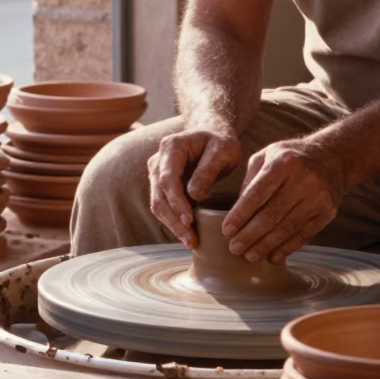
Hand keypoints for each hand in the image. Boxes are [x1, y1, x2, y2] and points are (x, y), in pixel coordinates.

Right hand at [147, 129, 240, 247]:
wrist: (213, 136)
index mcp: (171, 147)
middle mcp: (158, 161)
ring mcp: (157, 174)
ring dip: (173, 226)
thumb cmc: (220, 142)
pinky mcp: (162, 187)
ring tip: (190, 242)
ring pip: (158, 205)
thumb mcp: (222, 151)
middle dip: (174, 220)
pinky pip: (164, 207)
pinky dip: (174, 222)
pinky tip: (188, 235)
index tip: (190, 221)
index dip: (177, 202)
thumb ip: (208, 170)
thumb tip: (195, 195)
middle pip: (159, 196)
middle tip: (191, 240)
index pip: (168, 179)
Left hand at [222, 138, 348, 262]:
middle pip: (272, 215)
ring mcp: (317, 197)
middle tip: (234, 248)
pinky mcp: (327, 212)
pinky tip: (272, 256)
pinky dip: (287, 247)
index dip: (240, 215)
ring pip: (287, 228)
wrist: (334, 157)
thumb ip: (250, 181)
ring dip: (266, 245)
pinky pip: (304, 234)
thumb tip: (236, 211)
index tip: (226, 231)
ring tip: (250, 256)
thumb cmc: (291, 157)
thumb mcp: (267, 156)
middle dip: (250, 235)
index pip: (257, 194)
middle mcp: (302, 180)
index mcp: (283, 162)